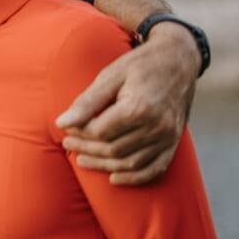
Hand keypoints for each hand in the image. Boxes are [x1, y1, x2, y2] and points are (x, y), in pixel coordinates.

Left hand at [55, 22, 199, 184]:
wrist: (177, 60)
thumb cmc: (139, 65)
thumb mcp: (110, 76)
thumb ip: (87, 102)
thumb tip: (61, 123)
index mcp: (139, 107)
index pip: (100, 131)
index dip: (79, 133)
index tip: (66, 128)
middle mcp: (157, 126)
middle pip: (113, 149)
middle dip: (86, 150)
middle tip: (68, 145)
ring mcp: (168, 137)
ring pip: (130, 163)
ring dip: (103, 166)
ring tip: (82, 160)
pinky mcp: (174, 142)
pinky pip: (155, 168)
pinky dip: (134, 177)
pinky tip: (114, 178)